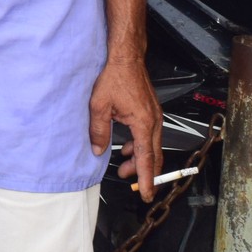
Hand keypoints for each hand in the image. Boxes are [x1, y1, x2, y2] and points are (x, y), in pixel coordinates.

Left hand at [91, 56, 160, 200]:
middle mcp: (154, 121)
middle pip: (153, 156)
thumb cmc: (115, 77)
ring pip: (152, 146)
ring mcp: (155, 115)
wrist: (126, 57)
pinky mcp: (151, 111)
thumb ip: (98, 131)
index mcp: (143, 123)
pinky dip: (140, 146)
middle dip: (144, 172)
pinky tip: (127, 147)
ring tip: (124, 165)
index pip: (147, 159)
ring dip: (140, 158)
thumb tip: (97, 150)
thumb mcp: (99, 106)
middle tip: (131, 182)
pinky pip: (150, 135)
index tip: (146, 194)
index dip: (146, 179)